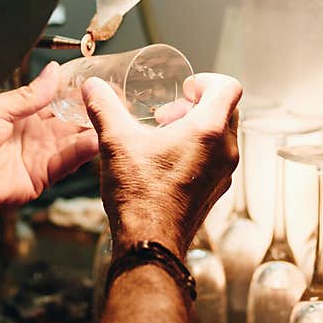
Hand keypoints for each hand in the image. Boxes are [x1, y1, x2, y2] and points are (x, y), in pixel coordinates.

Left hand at [0, 61, 98, 228]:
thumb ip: (28, 94)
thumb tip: (52, 73)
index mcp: (18, 114)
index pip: (54, 99)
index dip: (74, 90)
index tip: (95, 80)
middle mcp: (32, 134)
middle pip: (69, 119)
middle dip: (89, 109)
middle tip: (113, 97)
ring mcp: (38, 155)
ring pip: (73, 139)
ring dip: (91, 129)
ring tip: (111, 115)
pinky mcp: (41, 176)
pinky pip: (67, 162)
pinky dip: (82, 151)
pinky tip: (96, 139)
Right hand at [81, 72, 240, 258]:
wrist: (150, 242)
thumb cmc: (141, 196)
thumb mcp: (115, 141)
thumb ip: (104, 107)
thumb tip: (94, 87)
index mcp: (208, 131)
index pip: (228, 87)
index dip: (205, 80)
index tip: (183, 89)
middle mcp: (224, 151)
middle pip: (225, 110)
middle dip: (195, 105)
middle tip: (166, 114)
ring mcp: (223, 174)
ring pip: (221, 136)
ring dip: (195, 128)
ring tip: (162, 137)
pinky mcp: (215, 191)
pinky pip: (214, 159)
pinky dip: (196, 151)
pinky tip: (163, 161)